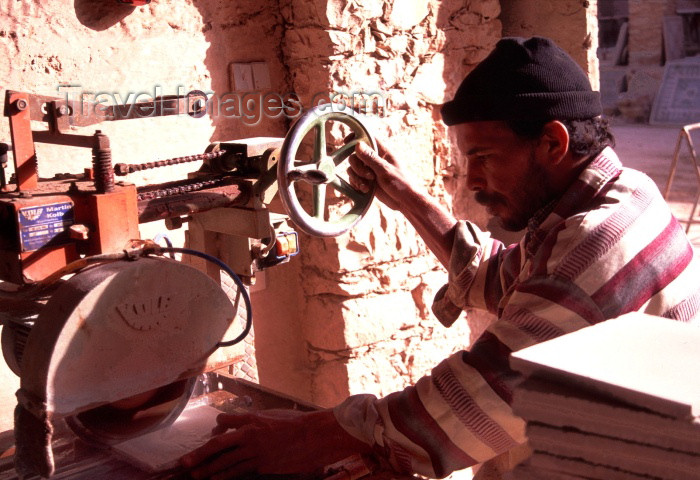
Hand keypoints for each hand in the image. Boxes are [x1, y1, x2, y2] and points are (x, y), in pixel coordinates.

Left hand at [180, 409, 370, 478]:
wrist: (314, 436)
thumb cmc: (295, 423)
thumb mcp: (270, 415)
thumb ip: (249, 420)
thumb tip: (228, 424)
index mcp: (252, 419)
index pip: (224, 426)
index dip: (212, 434)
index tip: (205, 440)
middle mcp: (250, 435)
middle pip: (219, 446)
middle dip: (200, 455)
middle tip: (184, 463)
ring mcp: (256, 452)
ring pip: (227, 463)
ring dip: (210, 470)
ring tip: (196, 475)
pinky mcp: (263, 466)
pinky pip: (240, 471)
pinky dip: (227, 476)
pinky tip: (217, 479)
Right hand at [348, 138, 413, 210]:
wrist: (404, 202)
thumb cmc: (400, 184)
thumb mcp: (385, 170)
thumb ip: (370, 158)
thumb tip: (358, 144)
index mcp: (382, 152)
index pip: (367, 138)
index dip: (356, 137)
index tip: (346, 142)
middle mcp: (374, 159)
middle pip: (356, 156)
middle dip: (358, 167)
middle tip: (369, 176)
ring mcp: (370, 170)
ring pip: (353, 168)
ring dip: (357, 177)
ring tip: (367, 186)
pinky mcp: (367, 181)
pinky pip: (354, 179)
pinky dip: (356, 184)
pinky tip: (365, 190)